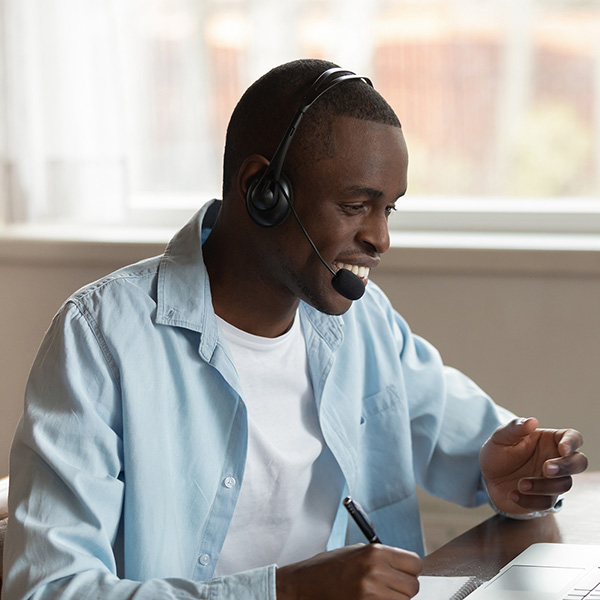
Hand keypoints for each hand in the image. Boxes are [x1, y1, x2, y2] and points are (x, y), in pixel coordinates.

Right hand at [276, 543, 421, 599]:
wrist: (306, 584)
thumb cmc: (331, 566)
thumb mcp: (357, 551)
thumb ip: (382, 557)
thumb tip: (407, 567)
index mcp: (375, 552)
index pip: (415, 564)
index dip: (411, 569)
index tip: (404, 572)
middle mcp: (375, 572)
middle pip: (413, 586)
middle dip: (405, 587)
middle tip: (391, 586)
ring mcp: (370, 594)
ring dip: (396, 599)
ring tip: (379, 593)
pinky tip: (372, 599)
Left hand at [480, 417, 587, 513]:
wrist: (487, 477)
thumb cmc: (498, 453)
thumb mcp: (501, 437)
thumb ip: (515, 428)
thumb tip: (532, 421)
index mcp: (550, 441)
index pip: (573, 437)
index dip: (572, 442)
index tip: (563, 448)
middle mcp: (556, 460)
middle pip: (579, 462)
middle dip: (566, 466)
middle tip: (546, 468)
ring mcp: (552, 481)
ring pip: (564, 485)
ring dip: (543, 486)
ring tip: (520, 484)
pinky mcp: (545, 499)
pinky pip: (546, 503)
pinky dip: (529, 501)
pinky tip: (513, 495)